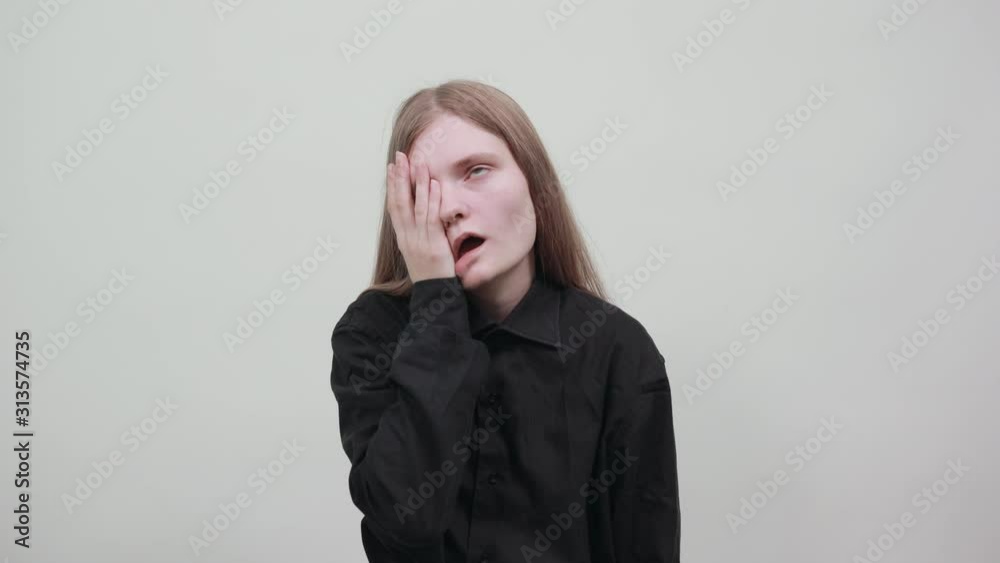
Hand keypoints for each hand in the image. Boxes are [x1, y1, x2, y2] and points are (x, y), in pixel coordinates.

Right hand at [386, 151, 455, 281]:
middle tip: (399, 157)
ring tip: (418, 163)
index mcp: (403, 237)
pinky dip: (432, 200)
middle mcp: (407, 236)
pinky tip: (434, 184)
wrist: (433, 294)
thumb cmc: (429, 274)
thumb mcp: (418, 251)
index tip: (392, 168)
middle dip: (400, 178)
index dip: (392, 186)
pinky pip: (432, 217)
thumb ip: (417, 234)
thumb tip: (418, 217)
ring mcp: (419, 239)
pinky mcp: (433, 244)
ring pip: (416, 206)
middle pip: (400, 201)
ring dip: (417, 182)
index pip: (394, 206)